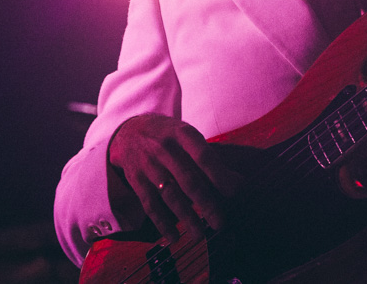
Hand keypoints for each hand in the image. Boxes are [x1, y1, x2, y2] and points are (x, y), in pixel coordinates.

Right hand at [108, 114, 240, 243]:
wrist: (129, 130)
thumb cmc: (170, 135)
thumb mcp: (188, 135)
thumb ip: (210, 157)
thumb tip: (237, 182)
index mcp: (182, 134)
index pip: (203, 156)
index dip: (219, 174)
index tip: (234, 192)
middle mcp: (164, 148)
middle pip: (188, 180)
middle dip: (206, 203)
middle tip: (220, 223)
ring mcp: (148, 164)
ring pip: (170, 195)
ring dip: (186, 217)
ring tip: (199, 235)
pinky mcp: (136, 179)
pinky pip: (150, 204)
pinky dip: (162, 222)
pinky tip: (173, 236)